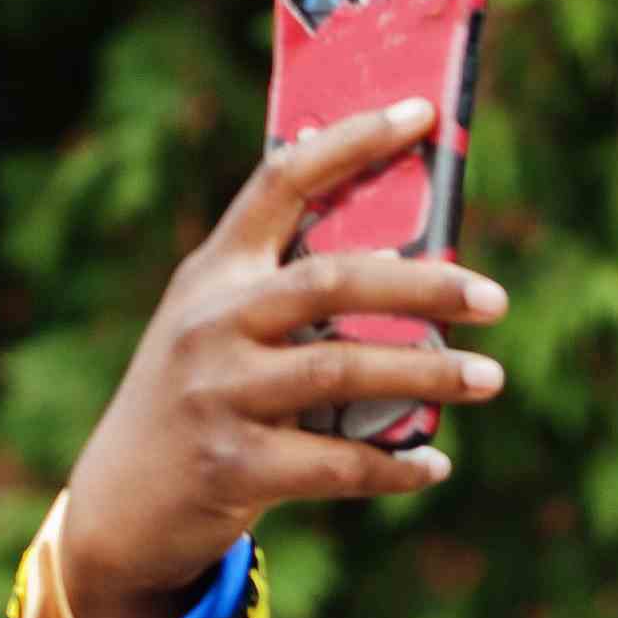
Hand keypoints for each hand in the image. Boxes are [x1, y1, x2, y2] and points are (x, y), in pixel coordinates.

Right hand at [59, 98, 509, 617]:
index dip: (353, 141)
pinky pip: (338, 463)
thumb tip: (408, 261)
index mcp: (216, 270)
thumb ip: (287, 290)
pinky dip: (395, 466)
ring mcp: (220, 391)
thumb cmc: (201, 400)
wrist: (121, 503)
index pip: (282, 180)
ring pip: (343, 369)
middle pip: (333, 280)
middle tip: (496, 298)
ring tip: (491, 377)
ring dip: (430, 375)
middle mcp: (213, 320)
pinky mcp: (235, 464)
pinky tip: (434, 465)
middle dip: (424, 285)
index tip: (423, 114)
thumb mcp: (220, 326)